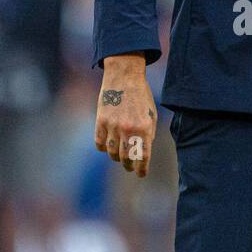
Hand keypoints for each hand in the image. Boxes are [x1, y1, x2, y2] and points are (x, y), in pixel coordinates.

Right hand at [94, 54, 155, 177]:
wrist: (124, 77)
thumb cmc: (141, 96)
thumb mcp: (151, 115)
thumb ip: (148, 135)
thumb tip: (142, 153)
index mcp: (144, 128)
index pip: (142, 157)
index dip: (141, 170)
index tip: (141, 174)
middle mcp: (128, 130)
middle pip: (126, 158)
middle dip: (129, 166)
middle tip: (130, 167)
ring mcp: (113, 126)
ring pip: (112, 153)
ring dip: (116, 157)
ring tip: (120, 156)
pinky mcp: (100, 121)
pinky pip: (100, 144)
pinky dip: (103, 148)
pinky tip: (108, 146)